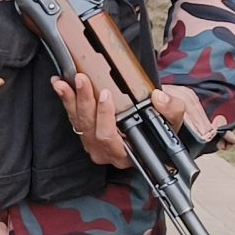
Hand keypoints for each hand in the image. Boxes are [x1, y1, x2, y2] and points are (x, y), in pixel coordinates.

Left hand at [49, 76, 212, 168]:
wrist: (156, 125)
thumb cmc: (163, 125)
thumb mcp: (174, 118)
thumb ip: (171, 109)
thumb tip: (159, 99)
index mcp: (126, 155)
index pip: (109, 138)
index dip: (105, 117)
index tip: (106, 95)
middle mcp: (106, 152)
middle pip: (90, 128)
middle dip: (85, 102)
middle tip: (82, 80)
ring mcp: (93, 143)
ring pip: (78, 122)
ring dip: (70, 100)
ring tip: (64, 81)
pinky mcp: (86, 132)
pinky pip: (72, 117)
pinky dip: (66, 100)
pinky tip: (60, 85)